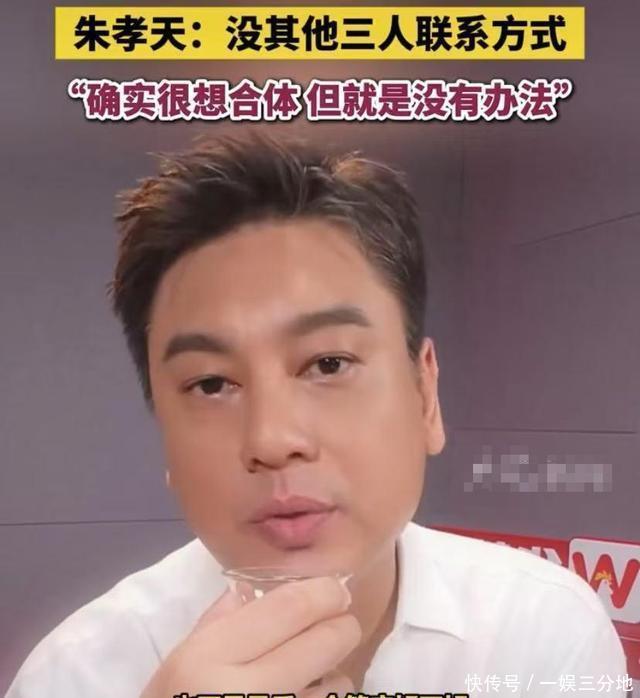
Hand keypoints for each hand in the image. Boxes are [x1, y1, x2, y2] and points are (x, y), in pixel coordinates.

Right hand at [141, 576, 360, 697]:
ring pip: (337, 685)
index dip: (321, 593)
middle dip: (342, 627)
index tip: (333, 590)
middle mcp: (247, 692)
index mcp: (210, 658)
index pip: (288, 608)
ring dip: (335, 673)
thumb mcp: (176, 668)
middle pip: (324, 642)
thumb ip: (215, 624)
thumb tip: (249, 589)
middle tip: (343, 623)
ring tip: (316, 676)